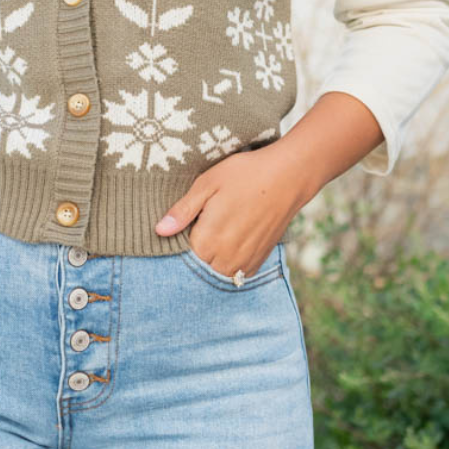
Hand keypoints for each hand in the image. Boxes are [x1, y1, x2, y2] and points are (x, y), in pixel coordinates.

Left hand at [153, 141, 314, 275]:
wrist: (288, 177)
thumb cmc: (245, 175)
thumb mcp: (207, 184)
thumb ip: (183, 211)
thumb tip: (160, 230)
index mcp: (208, 240)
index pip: (179, 255)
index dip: (177, 242)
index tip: (183, 227)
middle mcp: (225, 257)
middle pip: (198, 267)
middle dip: (194, 253)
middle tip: (202, 226)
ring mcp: (244, 261)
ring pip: (216, 272)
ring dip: (212, 260)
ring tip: (218, 233)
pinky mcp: (259, 260)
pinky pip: (236, 272)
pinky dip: (229, 262)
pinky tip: (231, 241)